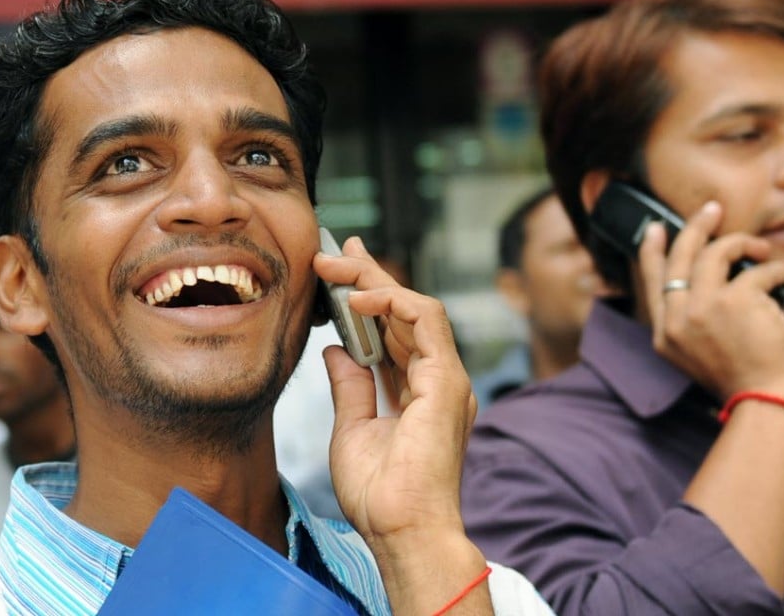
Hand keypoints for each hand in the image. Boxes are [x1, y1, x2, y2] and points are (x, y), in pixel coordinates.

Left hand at [313, 237, 486, 609]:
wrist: (402, 531)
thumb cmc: (381, 496)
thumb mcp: (352, 430)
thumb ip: (351, 387)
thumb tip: (337, 350)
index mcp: (418, 392)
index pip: (395, 330)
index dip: (370, 296)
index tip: (339, 272)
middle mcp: (437, 380)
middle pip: (404, 313)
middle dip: (369, 277)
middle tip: (336, 251)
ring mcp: (446, 379)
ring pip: (416, 307)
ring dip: (375, 282)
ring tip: (337, 265)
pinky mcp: (448, 381)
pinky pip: (426, 321)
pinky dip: (394, 301)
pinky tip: (360, 296)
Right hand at [638, 202, 783, 403]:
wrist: (766, 401)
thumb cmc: (745, 378)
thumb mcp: (702, 352)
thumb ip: (694, 318)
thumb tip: (709, 273)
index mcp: (664, 335)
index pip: (651, 282)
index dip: (651, 251)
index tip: (655, 228)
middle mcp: (676, 319)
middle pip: (680, 258)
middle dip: (696, 227)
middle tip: (713, 210)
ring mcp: (702, 308)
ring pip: (715, 254)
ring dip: (740, 244)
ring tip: (760, 249)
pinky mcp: (734, 301)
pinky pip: (757, 271)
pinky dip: (777, 270)